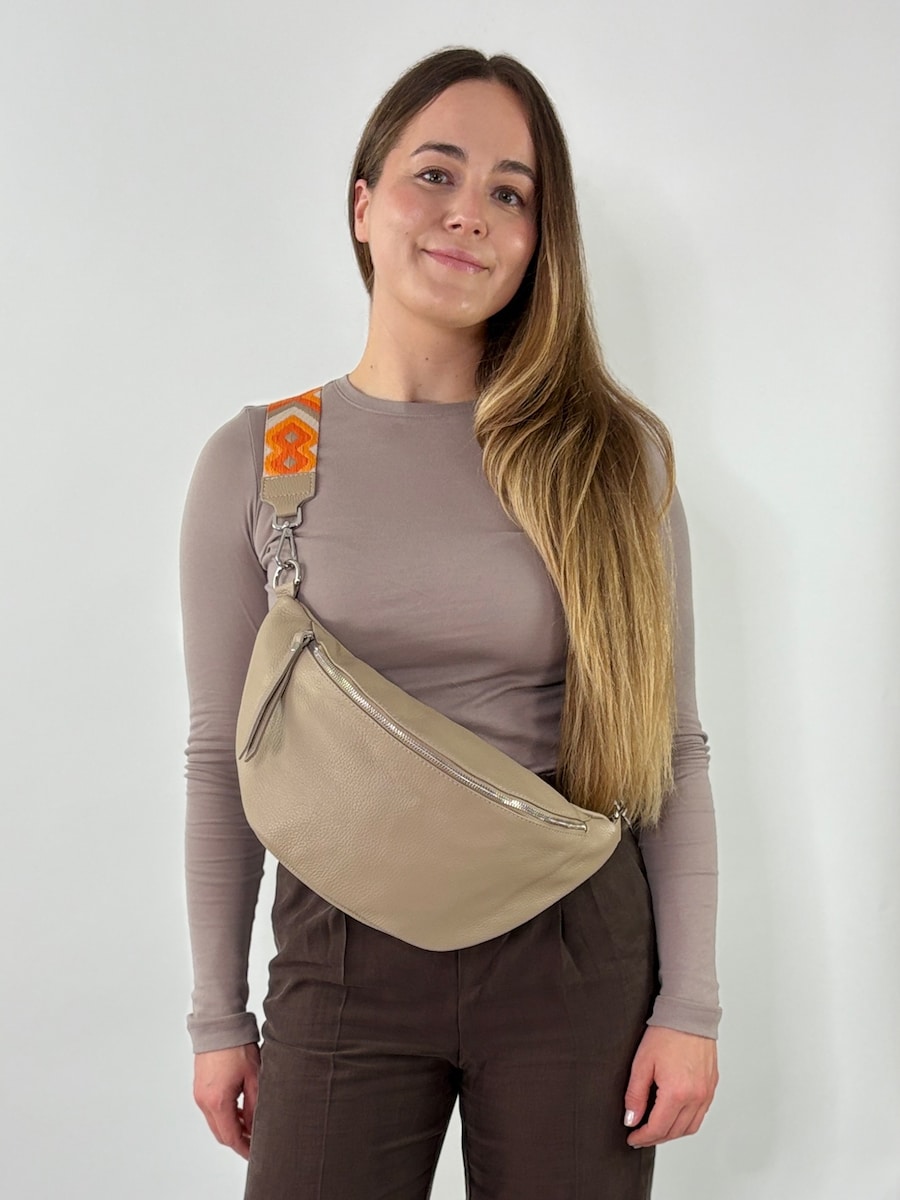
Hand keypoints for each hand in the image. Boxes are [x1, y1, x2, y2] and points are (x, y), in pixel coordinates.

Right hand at [193, 1043, 260, 1158]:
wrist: (219, 1025)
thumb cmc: (237, 1047)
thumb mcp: (253, 1077)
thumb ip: (254, 1106)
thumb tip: (254, 1126)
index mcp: (218, 1101)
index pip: (230, 1137)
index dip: (244, 1148)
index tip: (255, 1153)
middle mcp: (204, 1101)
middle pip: (221, 1133)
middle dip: (238, 1140)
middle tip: (255, 1141)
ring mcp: (199, 1095)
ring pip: (215, 1122)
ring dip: (231, 1127)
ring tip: (250, 1124)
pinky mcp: (199, 1087)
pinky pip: (211, 1110)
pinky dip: (224, 1115)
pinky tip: (239, 1109)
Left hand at [623, 1026, 717, 1147]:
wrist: (688, 1014)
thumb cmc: (666, 1033)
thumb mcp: (642, 1063)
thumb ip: (635, 1095)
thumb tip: (631, 1119)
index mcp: (677, 1093)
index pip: (659, 1128)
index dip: (643, 1137)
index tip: (632, 1138)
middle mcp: (696, 1097)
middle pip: (675, 1132)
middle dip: (656, 1137)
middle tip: (640, 1135)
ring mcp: (706, 1093)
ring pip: (690, 1127)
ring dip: (672, 1133)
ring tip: (655, 1128)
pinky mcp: (711, 1086)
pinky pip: (700, 1115)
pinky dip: (686, 1122)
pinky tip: (674, 1115)